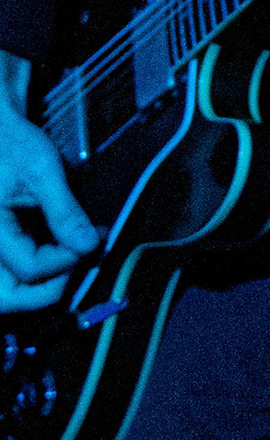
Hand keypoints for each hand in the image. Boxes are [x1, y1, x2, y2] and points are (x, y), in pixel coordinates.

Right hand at [0, 50, 98, 310]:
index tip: (91, 239)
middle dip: (48, 289)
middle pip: (7, 297)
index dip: (66, 260)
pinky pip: (9, 275)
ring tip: (69, 258)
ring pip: (6, 292)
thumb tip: (89, 245)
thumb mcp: (41, 169)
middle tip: (77, 262)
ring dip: (40, 285)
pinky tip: (58, 249)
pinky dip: (34, 271)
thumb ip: (63, 210)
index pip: (29, 269)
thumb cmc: (10, 142)